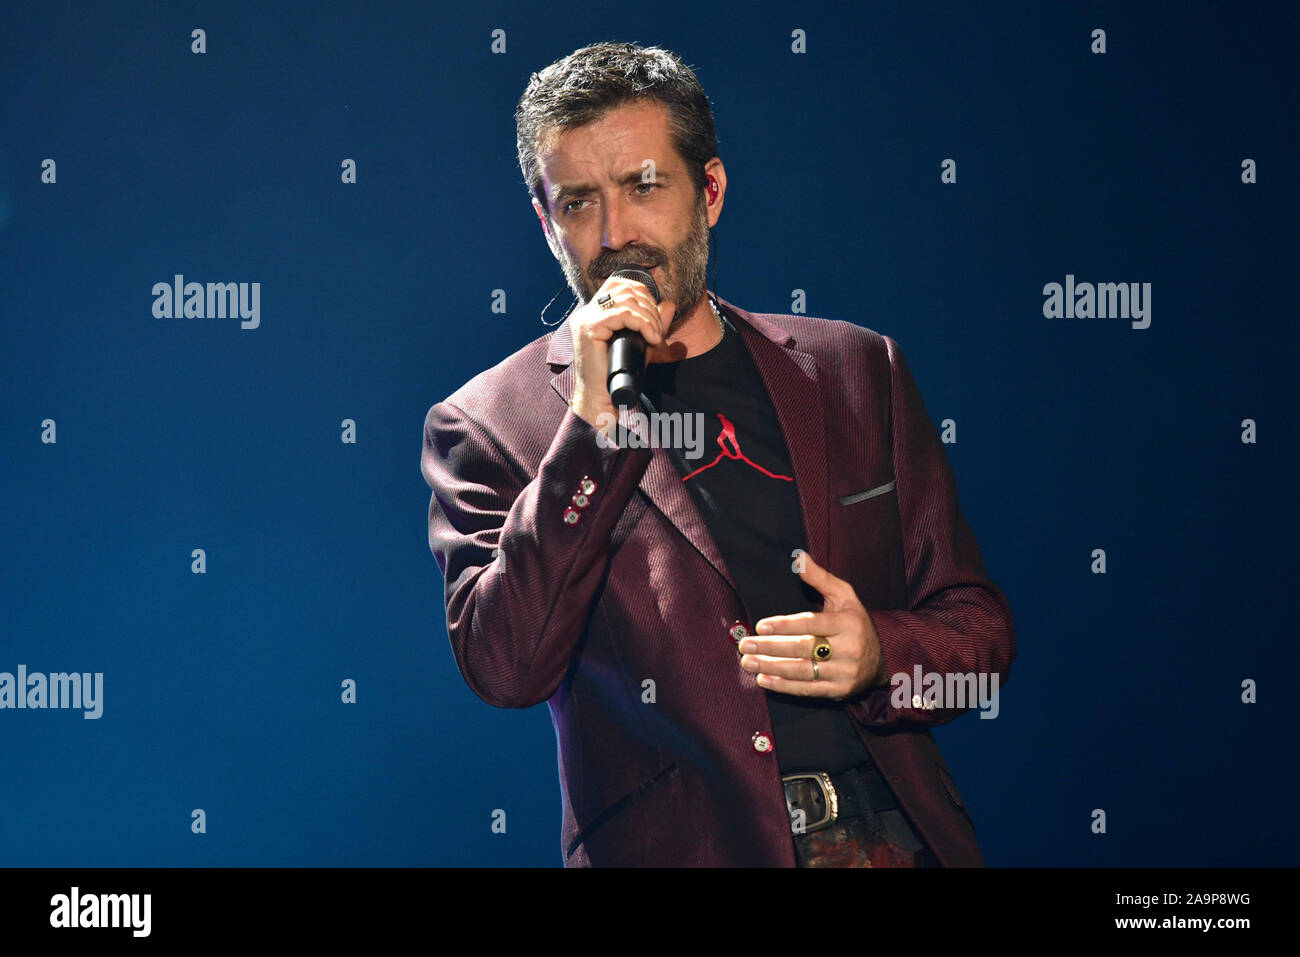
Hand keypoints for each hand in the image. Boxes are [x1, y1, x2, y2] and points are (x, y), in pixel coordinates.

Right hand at [569, 275, 676, 435]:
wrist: (601, 399)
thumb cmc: (617, 375)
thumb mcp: (640, 344)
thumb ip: (652, 324)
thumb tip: (669, 304)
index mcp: (593, 313)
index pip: (618, 284)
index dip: (642, 291)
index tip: (655, 315)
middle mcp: (586, 312)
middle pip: (623, 288)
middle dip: (649, 305)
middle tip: (659, 330)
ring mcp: (585, 319)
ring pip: (625, 300)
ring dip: (648, 317)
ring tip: (656, 336)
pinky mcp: (589, 329)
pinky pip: (622, 315)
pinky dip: (642, 324)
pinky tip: (651, 338)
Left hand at [738, 551, 884, 699]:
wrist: (882, 659)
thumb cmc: (855, 622)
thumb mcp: (844, 596)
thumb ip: (820, 578)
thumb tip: (799, 558)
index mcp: (848, 623)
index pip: (811, 624)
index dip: (784, 625)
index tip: (760, 626)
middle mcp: (848, 648)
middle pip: (803, 648)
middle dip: (770, 647)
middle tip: (745, 645)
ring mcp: (844, 672)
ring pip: (802, 671)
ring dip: (771, 667)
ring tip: (748, 662)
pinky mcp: (839, 691)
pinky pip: (807, 689)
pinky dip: (783, 686)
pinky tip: (763, 679)